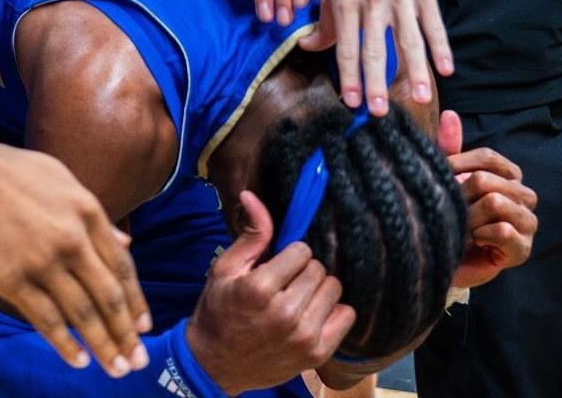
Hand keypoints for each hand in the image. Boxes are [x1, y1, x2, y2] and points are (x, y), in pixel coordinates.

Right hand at [0, 140, 150, 377]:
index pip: (122, 266)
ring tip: (116, 369)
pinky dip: (65, 344)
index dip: (135, 300)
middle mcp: (71, 239)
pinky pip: (45, 319)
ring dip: (102, 347)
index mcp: (87, 211)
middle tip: (138, 360)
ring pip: (82, 315)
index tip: (144, 325)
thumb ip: (95, 216)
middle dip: (126, 334)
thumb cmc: (9, 171)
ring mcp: (42, 262)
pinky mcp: (10, 279)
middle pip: (108, 297)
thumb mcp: (62, 180)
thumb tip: (126, 243)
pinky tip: (78, 361)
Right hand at [188, 191, 356, 393]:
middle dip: (304, 271)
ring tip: (297, 300)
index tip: (277, 266)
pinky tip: (311, 315)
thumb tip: (252, 196)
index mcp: (260, 289)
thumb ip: (250, 235)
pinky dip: (333, 312)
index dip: (290, 255)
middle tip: (285, 284)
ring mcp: (303, 337)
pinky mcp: (316, 354)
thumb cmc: (218, 312)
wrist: (214, 365)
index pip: (302, 251)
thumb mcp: (225, 269)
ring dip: (318, 291)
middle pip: (320, 269)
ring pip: (334, 289)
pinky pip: (347, 316)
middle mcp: (285, 314)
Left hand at [304, 0, 448, 114]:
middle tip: (381, 110)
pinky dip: (441, 45)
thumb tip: (307, 48)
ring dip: (416, 70)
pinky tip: (445, 68)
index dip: (349, 76)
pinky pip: (433, 22)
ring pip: (410, 38)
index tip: (352, 102)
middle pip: (376, 47)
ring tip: (421, 96)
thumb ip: (323, 21)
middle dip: (378, 82)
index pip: (346, 45)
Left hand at [436, 111, 536, 289]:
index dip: (458, 167)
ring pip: (496, 202)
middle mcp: (524, 195)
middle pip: (487, 180)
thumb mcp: (444, 180)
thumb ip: (449, 149)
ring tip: (464, 228)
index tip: (443, 183)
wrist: (444, 260)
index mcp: (509, 175)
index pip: (488, 158)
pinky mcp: (523, 249)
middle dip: (461, 198)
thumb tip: (450, 113)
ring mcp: (527, 223)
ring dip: (470, 218)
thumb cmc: (448, 216)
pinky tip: (476, 242)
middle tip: (454, 213)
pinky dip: (482, 235)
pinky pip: (504, 230)